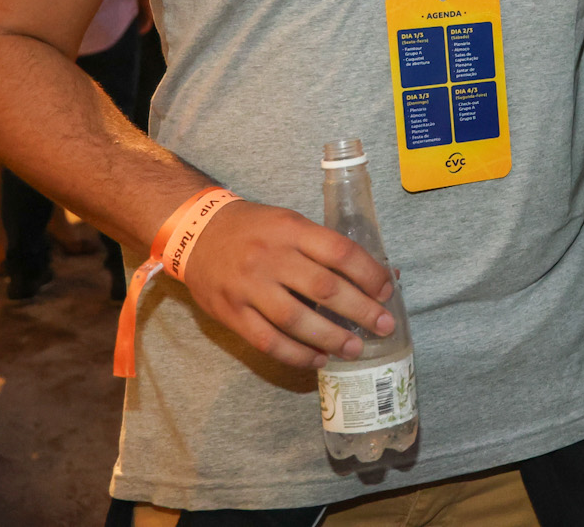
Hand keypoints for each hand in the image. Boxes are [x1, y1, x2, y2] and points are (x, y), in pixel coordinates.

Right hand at [178, 199, 396, 368]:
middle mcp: (271, 258)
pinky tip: (318, 359)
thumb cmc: (255, 229)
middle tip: (384, 326)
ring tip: (355, 349)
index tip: (387, 290)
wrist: (196, 233)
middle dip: (360, 310)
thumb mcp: (291, 223)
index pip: (339, 251)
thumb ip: (326, 248)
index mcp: (292, 230)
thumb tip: (375, 276)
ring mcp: (249, 288)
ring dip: (331, 338)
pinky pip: (268, 341)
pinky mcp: (232, 313)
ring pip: (296, 320)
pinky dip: (296, 354)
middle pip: (324, 288)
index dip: (368, 273)